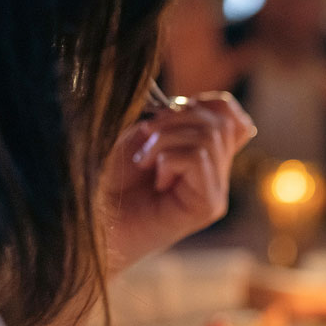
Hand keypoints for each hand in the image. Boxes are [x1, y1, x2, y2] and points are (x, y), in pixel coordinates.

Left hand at [98, 92, 254, 274]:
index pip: (232, 117)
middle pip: (220, 123)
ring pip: (209, 139)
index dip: (205, 105)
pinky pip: (198, 159)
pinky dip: (167, 160)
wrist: (93, 221)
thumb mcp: (145, 135)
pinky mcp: (207, 207)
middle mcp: (216, 178)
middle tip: (145, 143)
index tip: (168, 118)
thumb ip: (182, 119)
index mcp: (205, 158)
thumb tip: (221, 104)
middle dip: (174, 119)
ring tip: (144, 162)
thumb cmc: (110, 178)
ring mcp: (215, 195)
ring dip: (165, 140)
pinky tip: (155, 181)